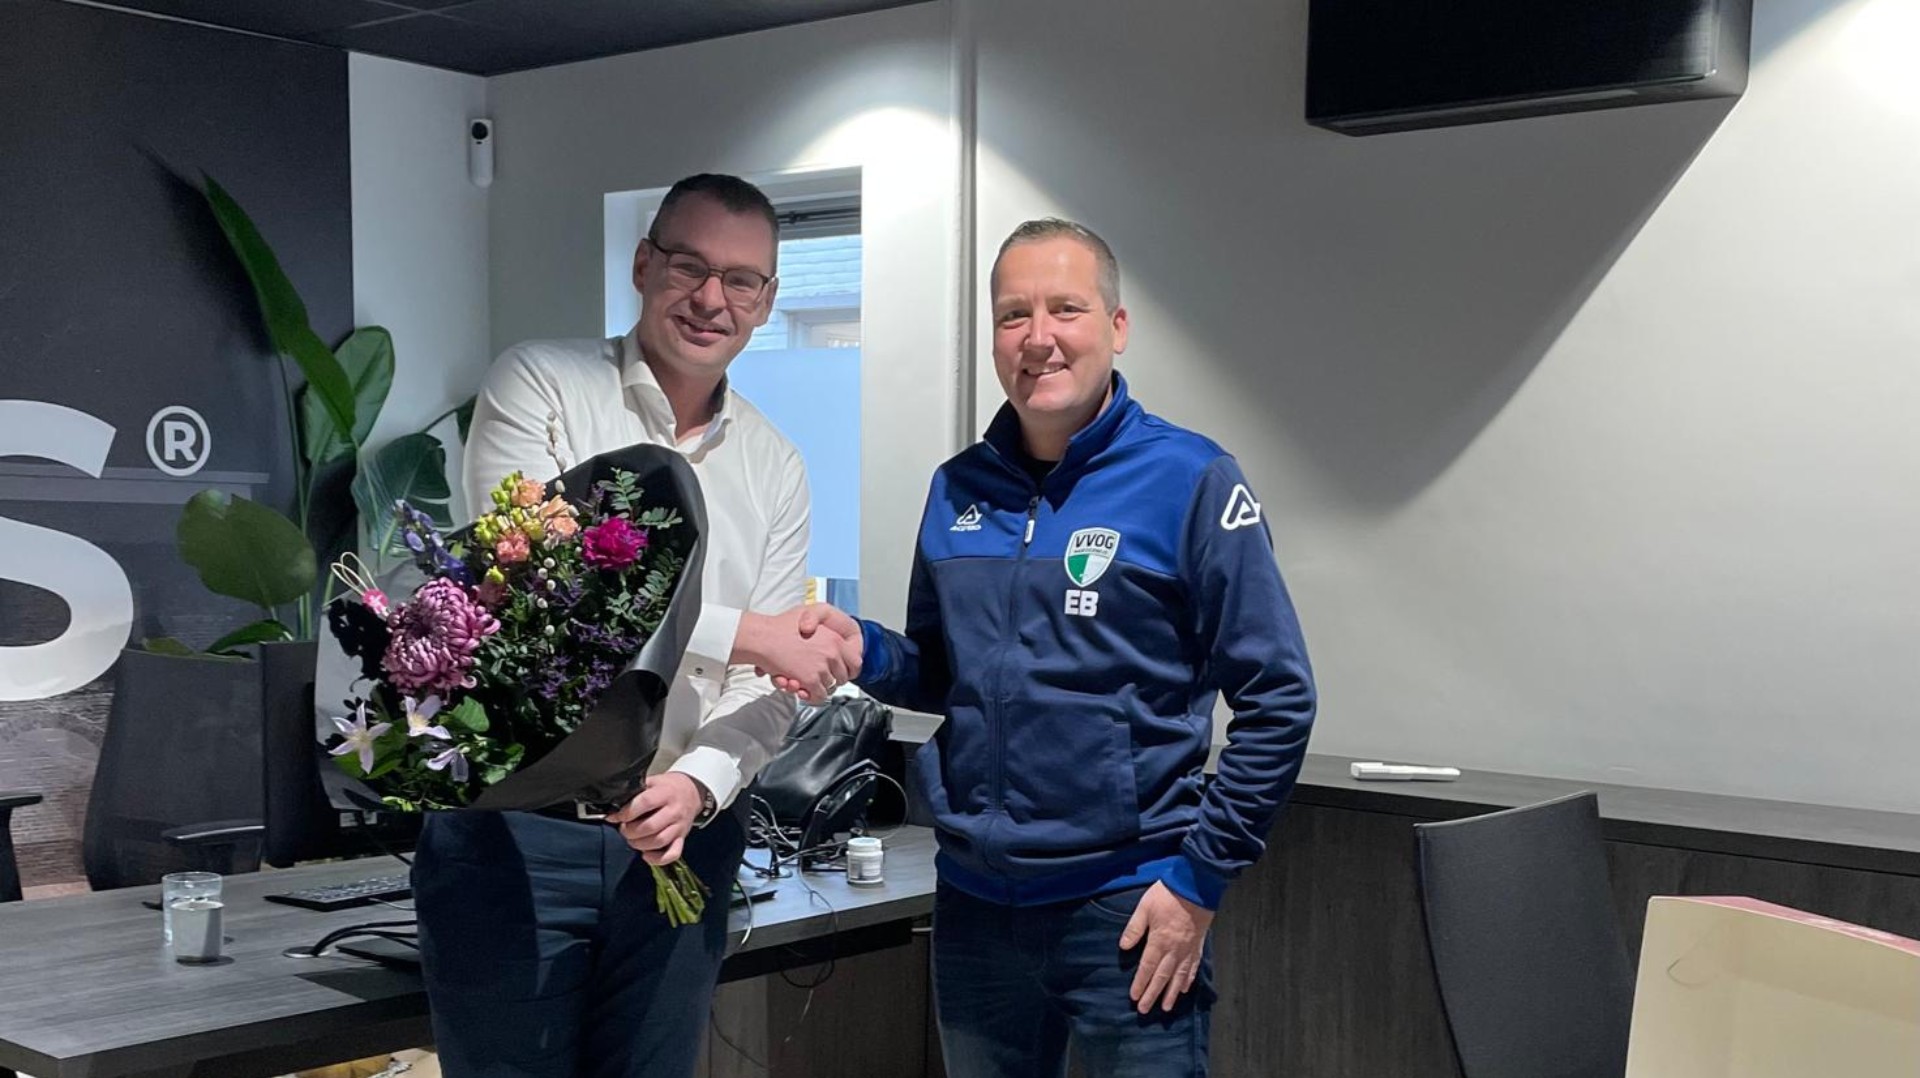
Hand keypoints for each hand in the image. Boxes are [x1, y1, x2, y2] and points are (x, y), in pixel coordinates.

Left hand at [604, 772, 704, 865]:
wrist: (692, 792)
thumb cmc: (668, 788)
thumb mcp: (653, 781)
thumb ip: (636, 792)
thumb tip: (614, 807)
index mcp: (666, 793)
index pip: (645, 803)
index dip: (628, 812)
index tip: (617, 816)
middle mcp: (674, 811)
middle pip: (650, 826)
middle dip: (630, 831)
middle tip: (623, 829)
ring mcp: (679, 826)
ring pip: (659, 841)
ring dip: (640, 844)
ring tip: (632, 839)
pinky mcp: (682, 838)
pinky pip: (672, 854)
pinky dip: (657, 859)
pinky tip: (646, 855)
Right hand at [739, 604, 860, 701]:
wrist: (764, 638)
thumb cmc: (780, 627)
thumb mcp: (810, 617)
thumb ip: (826, 630)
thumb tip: (834, 642)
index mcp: (835, 640)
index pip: (855, 662)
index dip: (849, 669)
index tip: (841, 672)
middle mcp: (832, 654)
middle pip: (842, 677)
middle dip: (832, 679)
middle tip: (820, 677)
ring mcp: (822, 668)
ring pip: (829, 687)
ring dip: (818, 687)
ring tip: (805, 681)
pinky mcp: (810, 680)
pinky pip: (819, 696)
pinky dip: (812, 696)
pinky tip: (803, 689)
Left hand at [1118, 882, 1214, 1013]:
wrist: (1196, 887)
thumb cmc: (1167, 895)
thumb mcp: (1145, 907)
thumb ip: (1134, 928)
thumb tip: (1123, 946)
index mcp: (1159, 941)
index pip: (1147, 967)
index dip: (1140, 983)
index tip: (1134, 997)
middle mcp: (1174, 950)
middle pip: (1162, 977)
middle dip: (1152, 994)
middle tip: (1145, 1010)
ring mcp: (1188, 949)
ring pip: (1178, 977)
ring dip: (1170, 994)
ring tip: (1165, 1007)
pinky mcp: (1198, 945)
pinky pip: (1193, 967)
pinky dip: (1188, 980)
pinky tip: (1184, 989)